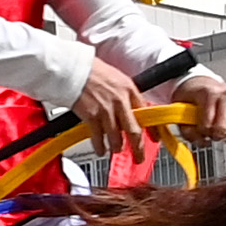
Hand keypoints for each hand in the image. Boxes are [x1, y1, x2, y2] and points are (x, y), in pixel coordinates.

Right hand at [72, 50, 159, 186]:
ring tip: (116, 150)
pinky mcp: (91, 116)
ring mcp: (106, 110)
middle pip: (134, 130)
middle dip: (138, 147)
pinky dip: (100, 146)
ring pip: (116, 137)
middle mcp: (120, 100)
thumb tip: (130, 110)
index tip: (154, 138)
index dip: (152, 129)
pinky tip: (100, 150)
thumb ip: (124, 95)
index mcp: (129, 89)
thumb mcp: (115, 78)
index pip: (146, 113)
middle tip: (139, 156)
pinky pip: (98, 137)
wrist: (71, 68)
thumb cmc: (90, 70)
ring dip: (117, 147)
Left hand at [168, 69, 225, 141]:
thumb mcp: (180, 111)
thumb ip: (187, 130)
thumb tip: (203, 142)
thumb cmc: (191, 98)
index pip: (209, 123)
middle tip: (212, 131)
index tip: (201, 130)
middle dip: (217, 134)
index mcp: (208, 94)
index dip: (203, 131)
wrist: (200, 84)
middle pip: (225, 126)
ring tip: (221, 123)